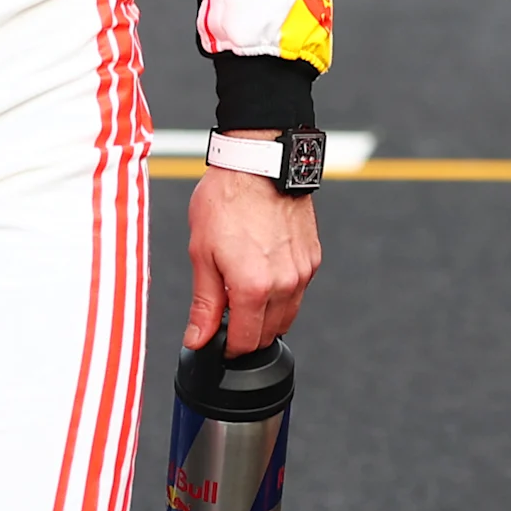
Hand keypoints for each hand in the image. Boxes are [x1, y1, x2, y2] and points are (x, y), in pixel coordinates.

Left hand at [187, 143, 321, 353]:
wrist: (259, 162)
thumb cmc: (226, 200)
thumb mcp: (202, 253)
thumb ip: (204, 303)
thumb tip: (198, 340)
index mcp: (253, 287)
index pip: (245, 342)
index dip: (227, 348)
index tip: (216, 341)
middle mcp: (285, 284)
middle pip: (269, 334)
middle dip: (247, 334)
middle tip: (226, 314)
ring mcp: (303, 271)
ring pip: (287, 315)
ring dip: (266, 316)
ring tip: (243, 292)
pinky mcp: (312, 257)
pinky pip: (298, 291)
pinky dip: (281, 293)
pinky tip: (262, 273)